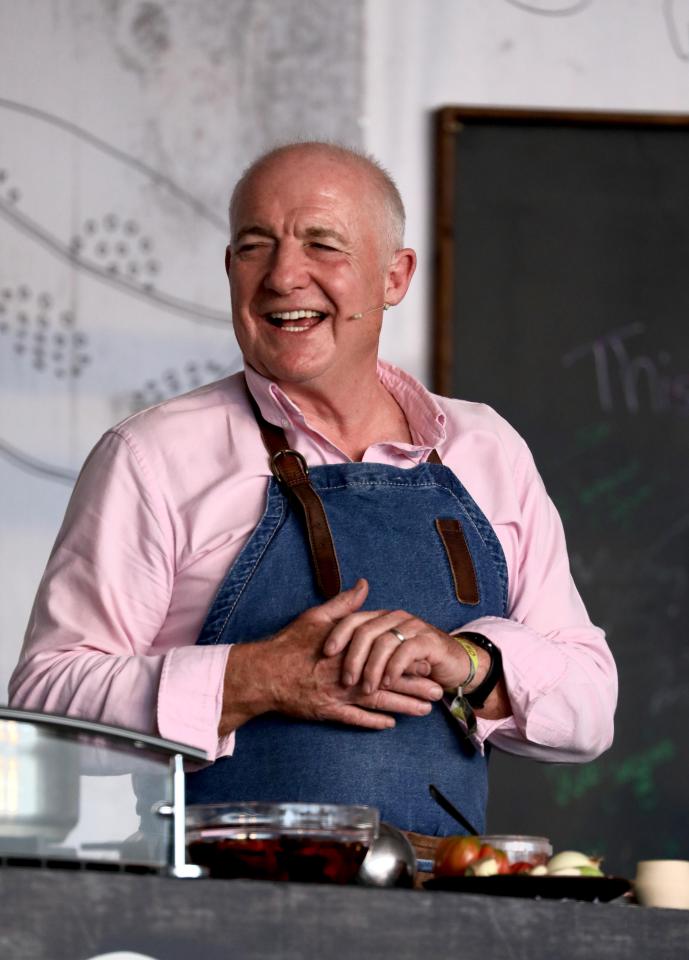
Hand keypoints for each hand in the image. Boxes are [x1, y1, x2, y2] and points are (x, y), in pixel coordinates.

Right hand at [219, 579, 444, 735]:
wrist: (264, 673)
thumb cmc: (290, 644)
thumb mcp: (317, 617)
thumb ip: (345, 604)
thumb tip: (364, 585)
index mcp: (349, 650)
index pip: (386, 653)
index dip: (408, 658)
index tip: (429, 659)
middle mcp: (348, 673)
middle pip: (389, 680)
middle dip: (416, 687)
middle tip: (439, 690)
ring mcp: (338, 694)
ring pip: (378, 702)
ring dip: (404, 706)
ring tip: (426, 710)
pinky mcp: (328, 711)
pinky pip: (354, 719)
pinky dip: (373, 722)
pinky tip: (390, 724)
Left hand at [322, 607, 472, 694]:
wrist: (454, 665)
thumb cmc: (414, 661)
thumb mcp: (384, 656)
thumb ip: (362, 649)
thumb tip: (330, 650)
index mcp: (381, 618)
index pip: (354, 619)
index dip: (338, 634)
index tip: (325, 653)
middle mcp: (396, 618)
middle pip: (366, 630)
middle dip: (353, 657)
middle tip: (346, 680)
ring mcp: (413, 628)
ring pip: (384, 642)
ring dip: (373, 668)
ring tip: (366, 688)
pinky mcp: (429, 641)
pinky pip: (406, 652)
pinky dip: (394, 669)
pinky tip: (386, 683)